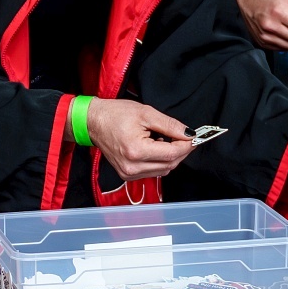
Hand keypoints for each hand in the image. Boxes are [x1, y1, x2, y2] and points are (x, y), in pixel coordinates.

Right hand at [83, 100, 197, 181]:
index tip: (193, 137)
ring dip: (170, 157)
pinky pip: (153, 172)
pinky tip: (154, 148)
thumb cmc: (115, 115)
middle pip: (170, 164)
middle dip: (181, 151)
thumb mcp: (146, 113)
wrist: (93, 122)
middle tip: (184, 137)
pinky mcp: (127, 175)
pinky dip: (160, 161)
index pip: (172, 154)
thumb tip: (188, 133)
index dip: (186, 145)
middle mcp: (132, 167)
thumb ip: (170, 125)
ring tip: (164, 139)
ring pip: (163, 170)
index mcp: (136, 151)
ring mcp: (129, 173)